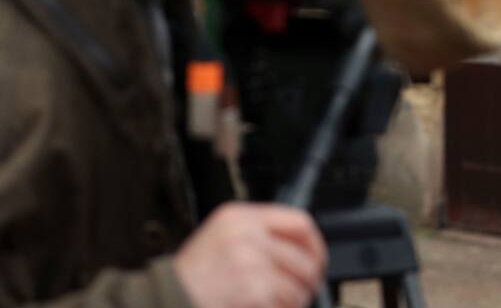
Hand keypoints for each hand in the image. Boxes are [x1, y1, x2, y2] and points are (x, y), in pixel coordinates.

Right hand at [173, 202, 326, 307]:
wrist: (166, 301)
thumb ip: (256, 235)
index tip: (317, 259)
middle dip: (308, 280)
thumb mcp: (220, 239)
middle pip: (304, 257)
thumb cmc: (189, 278)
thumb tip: (299, 248)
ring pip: (298, 285)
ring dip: (295, 301)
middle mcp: (248, 235)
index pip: (298, 222)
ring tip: (281, 304)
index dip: (315, 244)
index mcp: (239, 217)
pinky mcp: (254, 291)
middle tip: (305, 290)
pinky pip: (285, 303)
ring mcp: (252, 263)